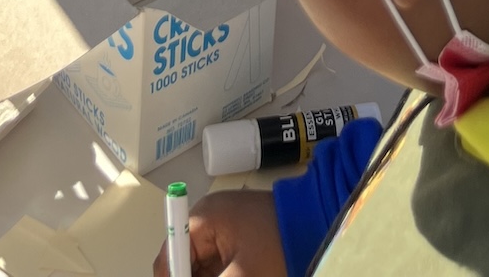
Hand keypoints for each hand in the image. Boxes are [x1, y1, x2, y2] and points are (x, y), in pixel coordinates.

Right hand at [152, 189, 284, 276]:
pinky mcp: (241, 243)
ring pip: (205, 269)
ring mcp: (226, 233)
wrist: (318, 223)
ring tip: (237, 274)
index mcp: (203, 219)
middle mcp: (209, 222)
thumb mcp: (240, 275)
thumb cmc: (277, 243)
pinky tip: (238, 275)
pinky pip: (220, 267)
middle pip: (187, 265)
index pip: (170, 257)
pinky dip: (224, 275)